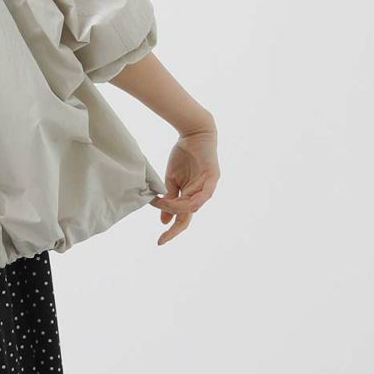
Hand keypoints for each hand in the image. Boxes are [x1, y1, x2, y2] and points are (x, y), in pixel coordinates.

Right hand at [150, 125, 219, 244]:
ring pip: (193, 206)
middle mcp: (200, 194)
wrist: (193, 133)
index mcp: (190, 195)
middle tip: (163, 237)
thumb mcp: (171, 180)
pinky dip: (196, 201)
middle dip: (176, 228)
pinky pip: (206, 193)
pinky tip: (187, 206)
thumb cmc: (183, 155)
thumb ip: (169, 199)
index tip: (160, 241)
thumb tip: (164, 220)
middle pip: (188, 216)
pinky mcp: (213, 176)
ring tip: (163, 204)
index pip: (181, 217)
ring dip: (178, 208)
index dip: (172, 229)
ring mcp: (208, 186)